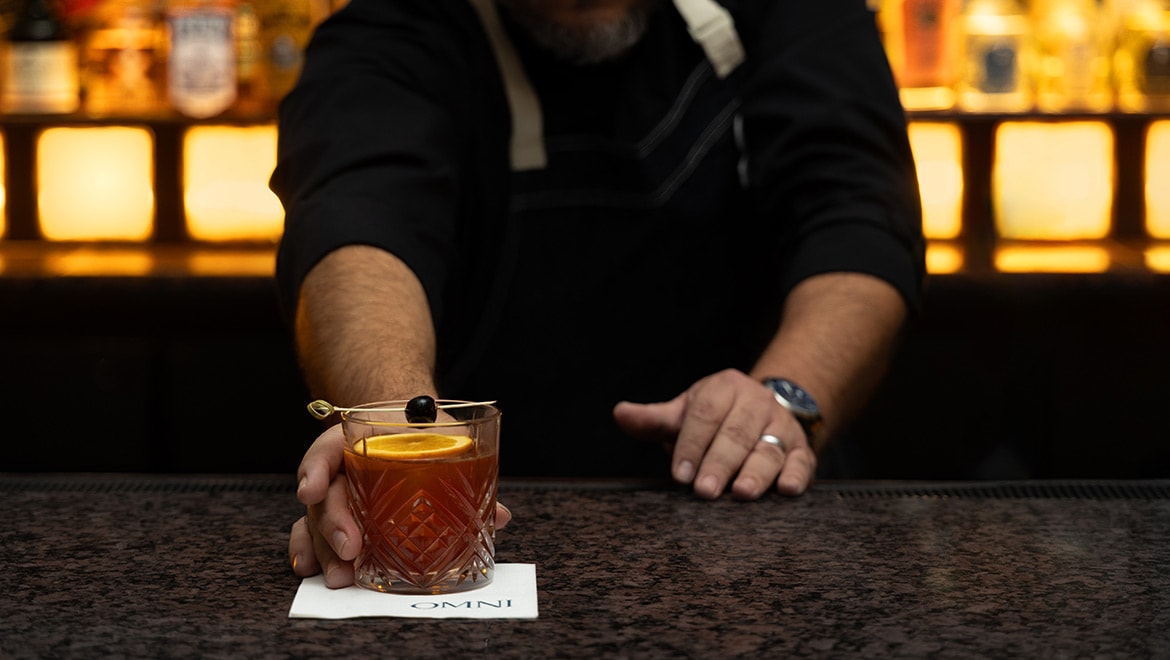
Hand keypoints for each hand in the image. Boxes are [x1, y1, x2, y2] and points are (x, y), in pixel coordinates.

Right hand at [288, 423, 513, 586]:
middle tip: (351, 550)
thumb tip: (500, 516)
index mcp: (359, 440)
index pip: (328, 450)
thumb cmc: (424, 433)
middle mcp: (341, 468)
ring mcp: (336, 494)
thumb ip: (468, 474)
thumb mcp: (444, 440)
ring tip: (338, 575)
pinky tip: (310, 570)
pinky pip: (313, 535)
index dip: (316, 469)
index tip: (311, 491)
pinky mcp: (337, 518)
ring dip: (324, 550)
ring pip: (316, 521)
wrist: (408, 425)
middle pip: (327, 495)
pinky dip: (310, 552)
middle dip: (334, 524)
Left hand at [613, 369, 816, 499]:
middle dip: (719, 463)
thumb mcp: (684, 412)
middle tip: (704, 491)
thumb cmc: (714, 417)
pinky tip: (787, 489)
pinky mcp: (802, 448)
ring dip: (756, 472)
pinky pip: (802, 460)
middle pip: (737, 434)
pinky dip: (796, 475)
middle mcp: (756, 403)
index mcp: (724, 388)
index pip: (706, 414)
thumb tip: (620, 413)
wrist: (761, 411)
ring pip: (768, 449)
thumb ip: (653, 419)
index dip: (691, 444)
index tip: (679, 473)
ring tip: (742, 493)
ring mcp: (781, 425)